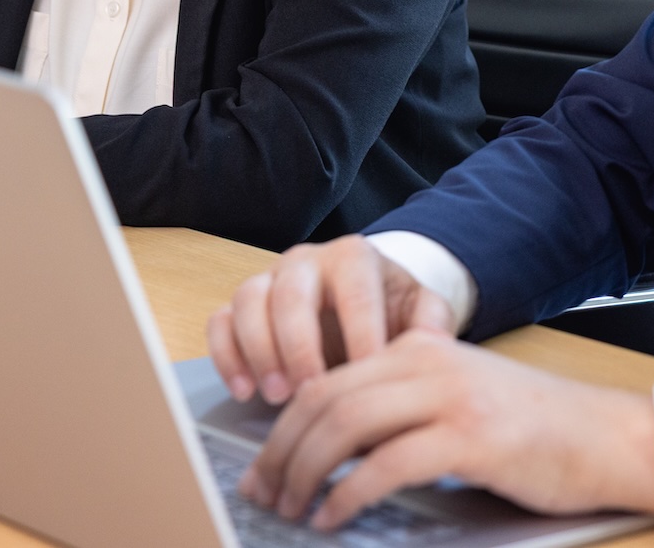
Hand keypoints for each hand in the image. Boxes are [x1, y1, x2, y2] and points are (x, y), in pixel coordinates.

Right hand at [207, 235, 454, 404]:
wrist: (365, 301)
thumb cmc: (390, 308)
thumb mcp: (420, 308)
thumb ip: (432, 319)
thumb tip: (434, 341)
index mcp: (353, 257)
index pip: (354, 291)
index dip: (360, 333)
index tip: (368, 376)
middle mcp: (305, 261)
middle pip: (291, 293)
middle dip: (299, 345)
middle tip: (311, 391)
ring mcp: (268, 280)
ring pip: (248, 300)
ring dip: (259, 350)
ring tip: (278, 396)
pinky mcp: (239, 305)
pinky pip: (219, 321)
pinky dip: (226, 355)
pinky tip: (243, 391)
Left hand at [241, 329, 653, 529]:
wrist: (608, 437)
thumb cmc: (536, 432)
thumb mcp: (460, 401)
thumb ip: (404, 409)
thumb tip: (331, 452)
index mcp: (422, 348)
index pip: (328, 380)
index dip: (283, 428)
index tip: (263, 468)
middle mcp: (431, 362)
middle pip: (326, 400)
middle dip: (282, 452)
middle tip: (261, 493)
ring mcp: (452, 396)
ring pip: (347, 426)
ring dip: (306, 473)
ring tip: (290, 508)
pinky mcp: (472, 436)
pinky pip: (388, 464)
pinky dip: (349, 494)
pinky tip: (334, 516)